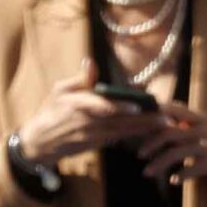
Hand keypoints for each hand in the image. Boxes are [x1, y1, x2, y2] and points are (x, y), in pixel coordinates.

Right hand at [15, 62, 155, 166]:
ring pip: (124, 132)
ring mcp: (95, 136)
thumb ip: (79, 79)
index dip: (120, 107)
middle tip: (166, 117)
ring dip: (145, 128)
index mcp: (79, 105)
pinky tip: (152, 132)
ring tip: (165, 124)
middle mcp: (89, 122)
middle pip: (121, 121)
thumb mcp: (59, 90)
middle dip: (144, 120)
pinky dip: (135, 136)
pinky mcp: (98, 144)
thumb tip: (90, 62)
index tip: (137, 105)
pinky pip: (119, 139)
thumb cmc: (51, 111)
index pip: (102, 107)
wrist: (41, 142)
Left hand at [137, 101, 206, 198]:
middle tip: (139, 154)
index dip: (153, 116)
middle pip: (169, 131)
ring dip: (158, 163)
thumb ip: (184, 127)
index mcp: (199, 117)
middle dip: (151, 143)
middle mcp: (203, 128)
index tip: (137, 127)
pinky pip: (189, 169)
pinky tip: (173, 181)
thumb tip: (155, 126)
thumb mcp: (204, 132)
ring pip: (175, 152)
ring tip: (148, 172)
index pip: (171, 109)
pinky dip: (179, 176)